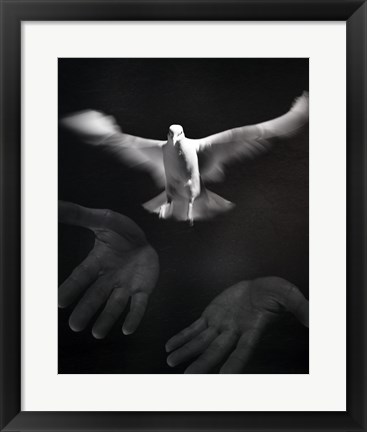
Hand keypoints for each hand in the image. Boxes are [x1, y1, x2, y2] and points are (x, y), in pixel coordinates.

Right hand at [58, 201, 158, 338]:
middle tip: (75, 326)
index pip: (82, 277)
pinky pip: (138, 305)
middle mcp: (109, 277)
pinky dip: (134, 317)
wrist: (146, 239)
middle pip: (96, 295)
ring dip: (107, 319)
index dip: (72, 288)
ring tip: (97, 333)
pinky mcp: (143, 289)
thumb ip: (80, 216)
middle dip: (86, 309)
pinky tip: (128, 330)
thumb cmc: (122, 232)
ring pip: (115, 304)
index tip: (60, 301)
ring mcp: (126, 285)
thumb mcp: (103, 220)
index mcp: (97, 262)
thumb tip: (54, 206)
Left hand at [166, 277, 307, 372]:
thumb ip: (298, 306)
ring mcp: (220, 324)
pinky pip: (194, 328)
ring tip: (171, 362)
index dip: (234, 363)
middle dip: (202, 363)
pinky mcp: (211, 315)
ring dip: (186, 351)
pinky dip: (182, 336)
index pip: (243, 350)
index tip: (224, 378)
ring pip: (201, 341)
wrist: (258, 285)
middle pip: (216, 351)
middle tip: (188, 377)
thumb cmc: (274, 292)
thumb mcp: (288, 294)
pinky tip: (170, 346)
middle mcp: (234, 332)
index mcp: (252, 329)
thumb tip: (312, 319)